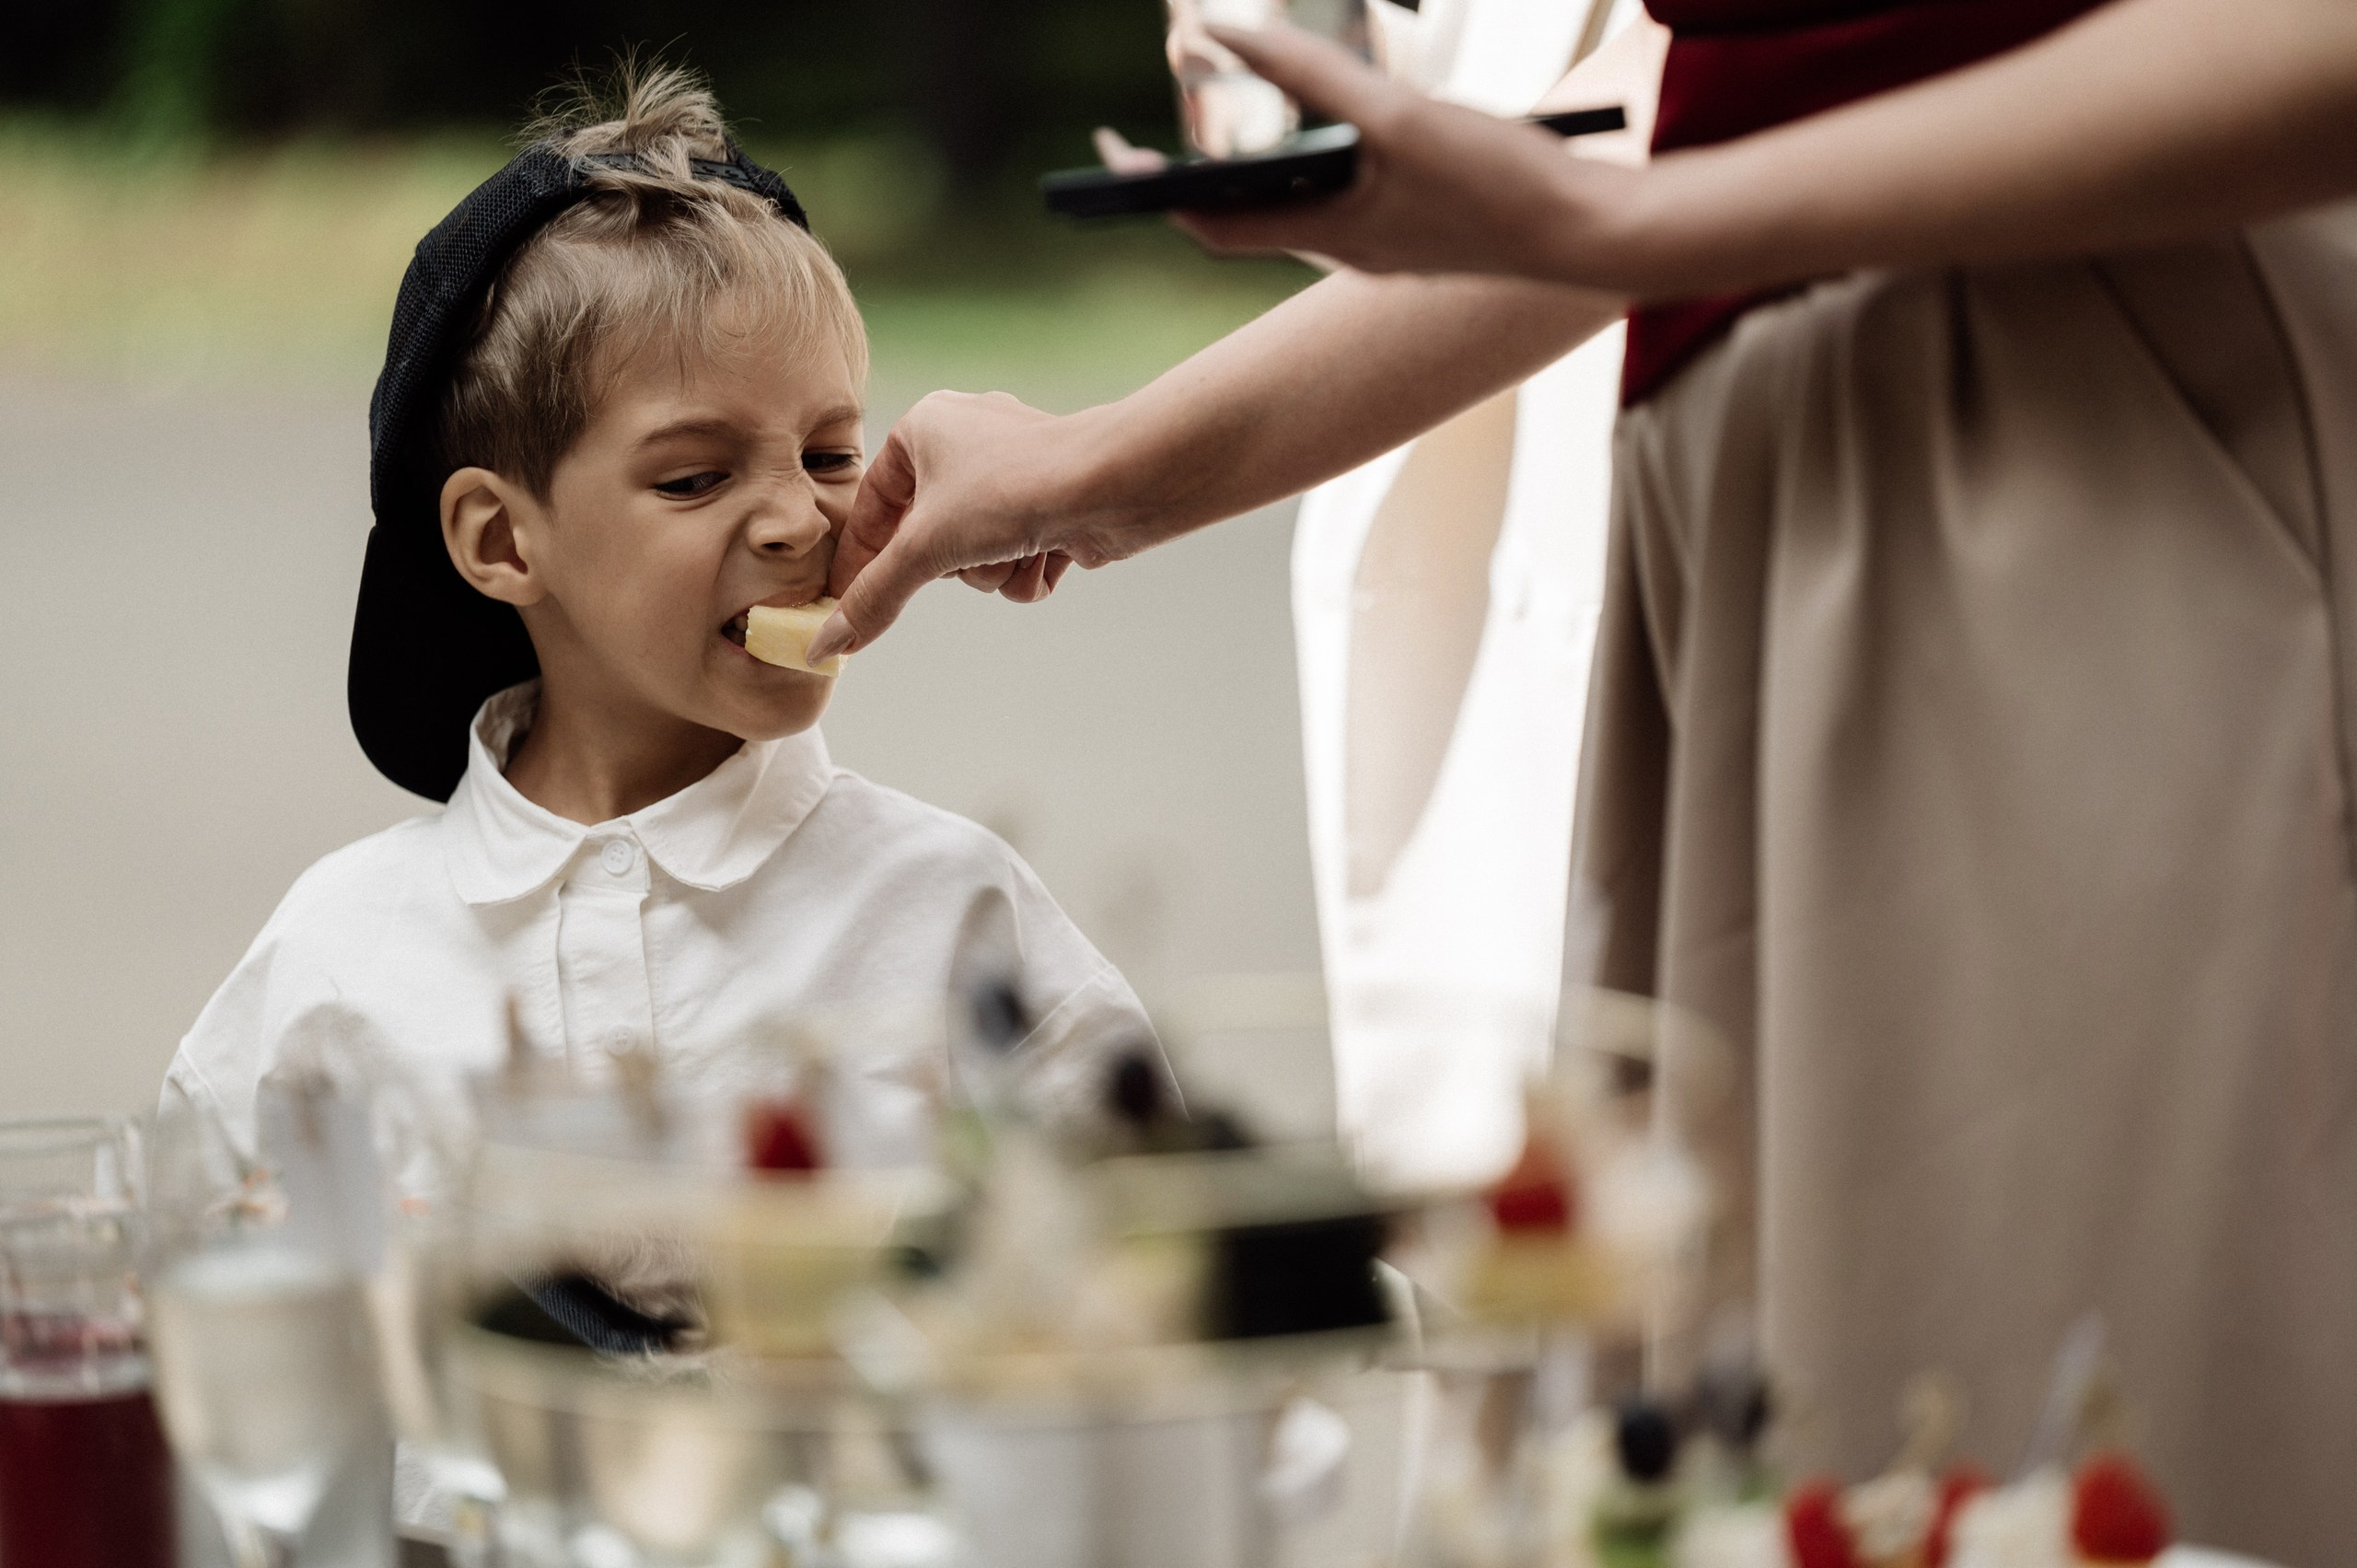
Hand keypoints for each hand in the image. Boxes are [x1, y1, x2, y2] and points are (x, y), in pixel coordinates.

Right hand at [813, 392, 1105, 660]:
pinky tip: (1051, 552)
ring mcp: (1012, 478)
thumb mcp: (927, 547)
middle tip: (963, 555)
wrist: (1115, 484)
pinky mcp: (1050, 510)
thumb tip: (828, 643)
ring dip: (992, 572)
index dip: (860, 559)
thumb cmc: (1014, 488)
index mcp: (925, 429)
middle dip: (953, 563)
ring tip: (1017, 548)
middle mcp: (967, 446)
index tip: (843, 604)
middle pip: (927, 541)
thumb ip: (875, 596)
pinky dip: (1027, 572)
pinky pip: (1015, 564)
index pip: (873, 506)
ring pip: (975, 559)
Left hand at [1175, 25, 1650, 287]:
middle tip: (1144, 151)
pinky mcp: (1421, 233)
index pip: (1212, 224)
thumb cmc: (1500, 182)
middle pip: (1245, 219)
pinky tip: (1332, 136)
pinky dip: (1314, 172)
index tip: (1111, 158)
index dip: (1155, 192)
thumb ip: (1313, 77)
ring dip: (1256, 177)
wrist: (1595, 236)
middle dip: (1191, 185)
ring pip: (1297, 211)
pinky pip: (1344, 204)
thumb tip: (1226, 38)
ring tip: (1226, 142)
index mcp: (1333, 235)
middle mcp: (1349, 250)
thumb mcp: (1399, 117)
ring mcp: (1385, 245)